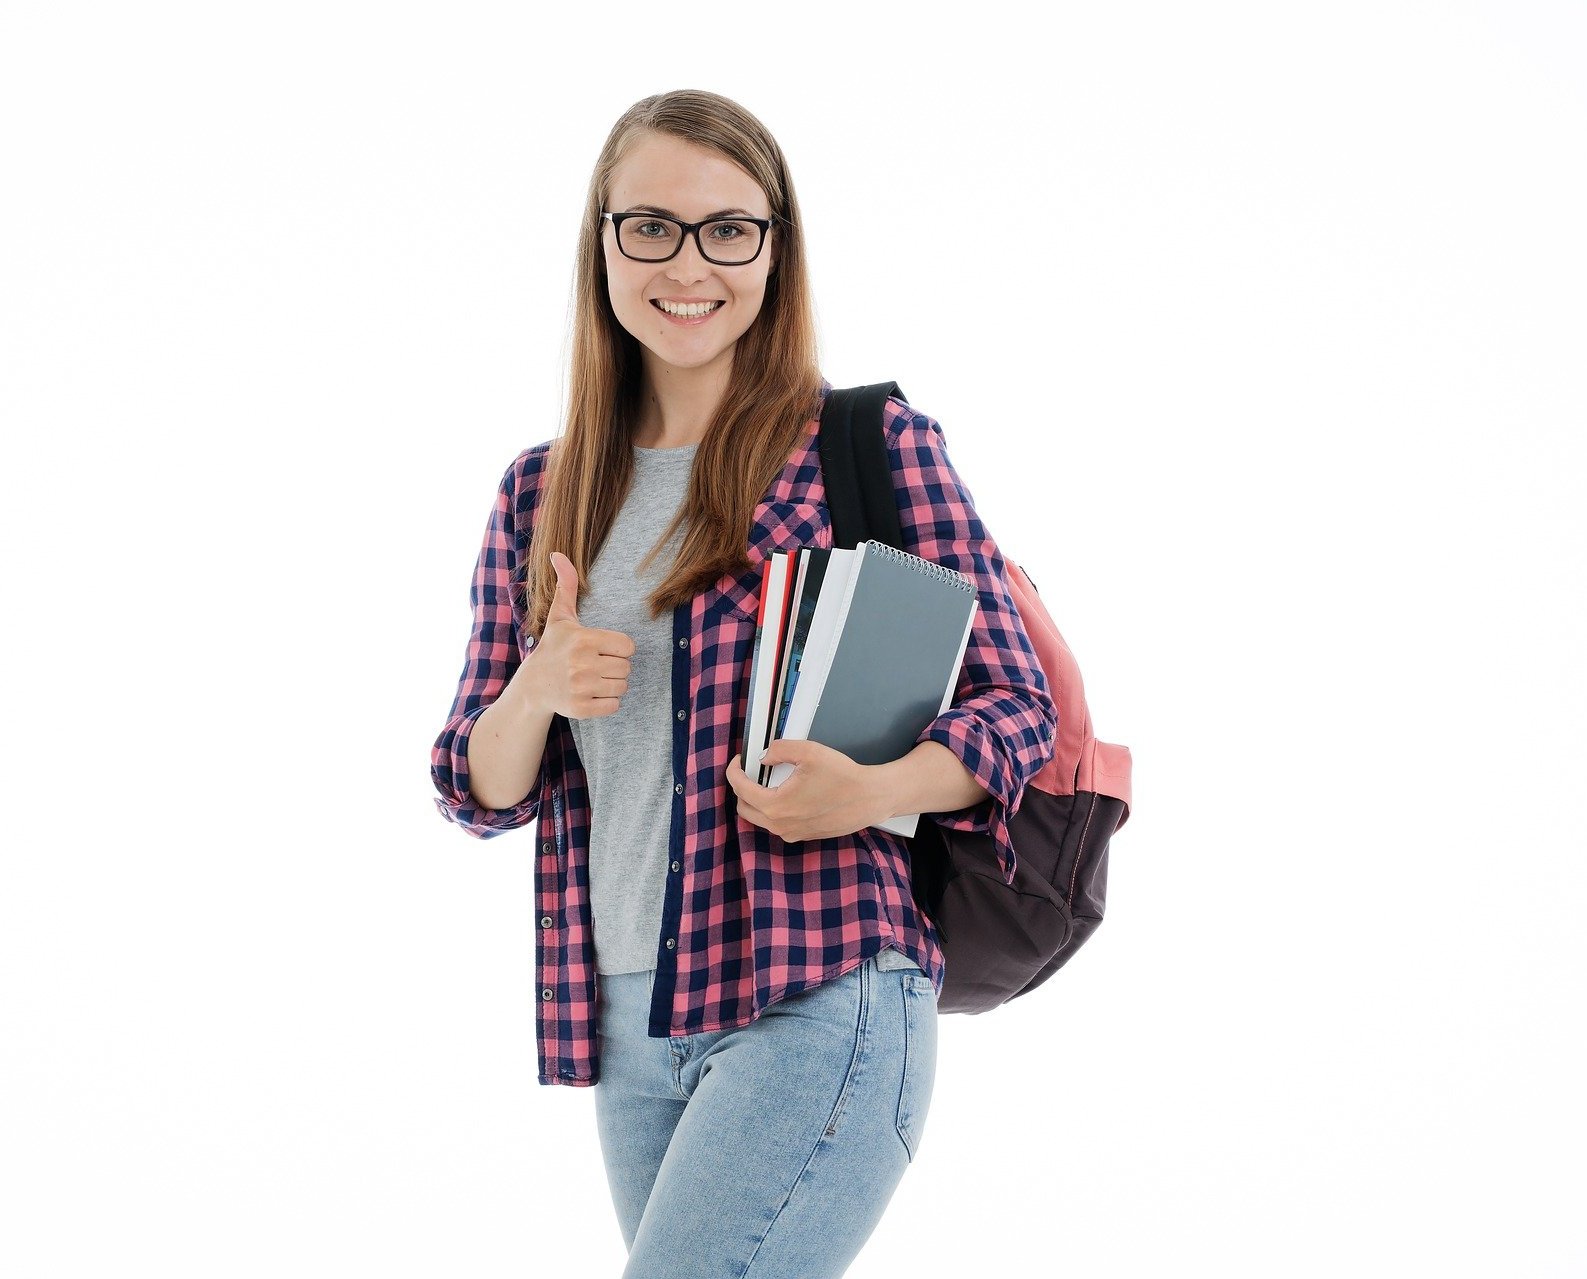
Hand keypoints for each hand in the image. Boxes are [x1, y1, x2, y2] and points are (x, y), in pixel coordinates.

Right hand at [520, 550, 636, 720]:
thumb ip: (567, 585)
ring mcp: (581, 689)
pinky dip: (607, 702)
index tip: (601, 648)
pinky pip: (614, 706)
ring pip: (623, 687)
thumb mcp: (560, 617)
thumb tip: (557, 554)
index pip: (628, 646)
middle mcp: (582, 664)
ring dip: (612, 684)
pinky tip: (590, 693)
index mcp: (583, 639)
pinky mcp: (581, 709)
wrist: (533, 686)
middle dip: (615, 666)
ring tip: (592, 678)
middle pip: (627, 668)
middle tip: (594, 665)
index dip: (618, 647)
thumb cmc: (553, 647)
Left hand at [725, 737, 891, 843]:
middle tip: (751, 771)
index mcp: (776, 806)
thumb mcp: (809, 752)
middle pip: (745, 808)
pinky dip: (773, 809)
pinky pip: (778, 824)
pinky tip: (786, 793)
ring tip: (768, 780)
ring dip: (757, 800)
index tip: (740, 760)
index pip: (740, 790)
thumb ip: (779, 749)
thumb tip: (764, 757)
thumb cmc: (843, 777)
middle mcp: (780, 825)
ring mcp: (792, 834)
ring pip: (760, 819)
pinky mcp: (804, 836)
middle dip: (742, 788)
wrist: (871, 798)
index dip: (734, 772)